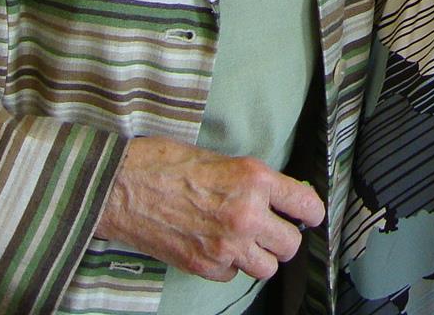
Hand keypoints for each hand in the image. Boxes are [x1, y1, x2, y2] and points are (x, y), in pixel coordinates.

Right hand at [94, 136, 323, 281]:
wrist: (121, 187)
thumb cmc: (165, 164)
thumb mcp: (221, 159)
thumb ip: (253, 181)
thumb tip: (279, 196)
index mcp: (254, 180)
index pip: (305, 204)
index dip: (312, 211)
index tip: (310, 214)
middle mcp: (246, 215)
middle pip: (290, 244)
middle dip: (284, 237)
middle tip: (274, 228)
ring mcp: (225, 246)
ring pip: (267, 268)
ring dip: (261, 256)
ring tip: (247, 242)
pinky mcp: (203, 266)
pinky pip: (233, 275)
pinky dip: (230, 265)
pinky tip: (216, 247)